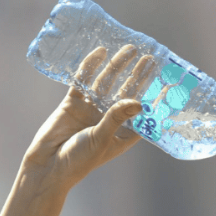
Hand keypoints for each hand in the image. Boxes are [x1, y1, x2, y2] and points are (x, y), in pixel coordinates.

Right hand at [22, 45, 153, 188]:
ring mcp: (91, 109)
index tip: (169, 84)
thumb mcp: (101, 139)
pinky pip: (83, 81)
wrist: (47, 166)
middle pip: (127, 93)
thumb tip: (139, 101)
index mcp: (122, 134)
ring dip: (118, 66)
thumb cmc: (79, 161)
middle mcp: (109, 119)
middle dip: (138, 76)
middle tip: (150, 59)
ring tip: (130, 50)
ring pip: (107, 83)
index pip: (144, 114)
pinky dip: (91, 67)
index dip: (155, 100)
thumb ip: (117, 118)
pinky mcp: (73, 103)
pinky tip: (100, 52)